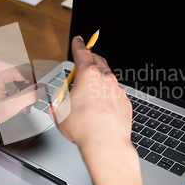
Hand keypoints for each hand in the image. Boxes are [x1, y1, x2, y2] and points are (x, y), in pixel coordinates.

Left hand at [0, 58, 45, 144]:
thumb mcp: (10, 107)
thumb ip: (29, 96)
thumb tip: (43, 88)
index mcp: (0, 68)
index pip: (28, 73)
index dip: (34, 87)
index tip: (34, 101)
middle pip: (24, 74)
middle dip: (28, 91)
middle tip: (28, 107)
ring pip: (20, 76)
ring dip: (23, 91)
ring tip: (22, 106)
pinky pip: (13, 77)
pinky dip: (17, 89)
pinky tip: (15, 101)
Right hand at [51, 36, 142, 184]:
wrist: (106, 145)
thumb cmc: (83, 128)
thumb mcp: (60, 112)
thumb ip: (59, 102)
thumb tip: (59, 104)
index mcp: (88, 75)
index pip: (82, 53)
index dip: (78, 45)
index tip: (78, 40)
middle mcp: (105, 79)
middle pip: (98, 61)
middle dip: (91, 59)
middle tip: (85, 61)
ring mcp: (118, 91)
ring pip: (108, 79)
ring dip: (99, 81)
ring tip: (90, 95)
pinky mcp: (125, 103)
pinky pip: (115, 94)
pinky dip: (108, 97)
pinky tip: (101, 109)